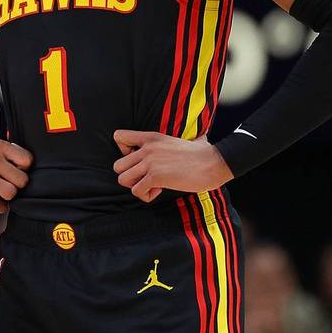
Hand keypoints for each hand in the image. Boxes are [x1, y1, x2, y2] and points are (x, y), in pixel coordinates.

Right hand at [0, 139, 31, 213]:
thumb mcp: (0, 151)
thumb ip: (17, 156)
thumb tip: (34, 171)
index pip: (27, 161)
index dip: (25, 170)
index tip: (16, 170)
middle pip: (21, 180)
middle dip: (19, 186)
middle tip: (10, 184)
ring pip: (10, 193)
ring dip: (9, 197)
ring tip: (4, 192)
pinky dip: (0, 207)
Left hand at [112, 130, 232, 200]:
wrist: (214, 162)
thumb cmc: (203, 153)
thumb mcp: (184, 138)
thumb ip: (179, 139)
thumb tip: (200, 139)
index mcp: (151, 137)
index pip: (118, 136)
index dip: (123, 151)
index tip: (138, 160)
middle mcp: (147, 148)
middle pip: (117, 166)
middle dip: (130, 176)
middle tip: (146, 178)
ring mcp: (150, 162)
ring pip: (123, 180)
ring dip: (137, 186)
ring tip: (153, 185)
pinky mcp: (155, 176)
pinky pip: (137, 191)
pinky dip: (146, 196)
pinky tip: (160, 191)